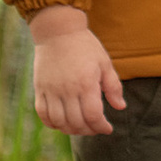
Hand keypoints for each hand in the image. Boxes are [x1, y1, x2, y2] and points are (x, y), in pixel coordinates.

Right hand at [31, 4, 125, 135]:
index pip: (93, 116)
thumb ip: (113, 86)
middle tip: (95, 128)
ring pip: (59, 122)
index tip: (107, 128)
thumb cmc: (85, 46)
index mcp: (86, 83)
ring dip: (71, 130)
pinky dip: (52, 123)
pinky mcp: (40, 89)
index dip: (101, 127)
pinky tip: (62, 122)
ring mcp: (51, 90)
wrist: (58, 30)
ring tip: (80, 127)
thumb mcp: (104, 63)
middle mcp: (67, 90)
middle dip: (89, 130)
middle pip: (76, 122)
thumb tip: (120, 107)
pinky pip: (43, 114)